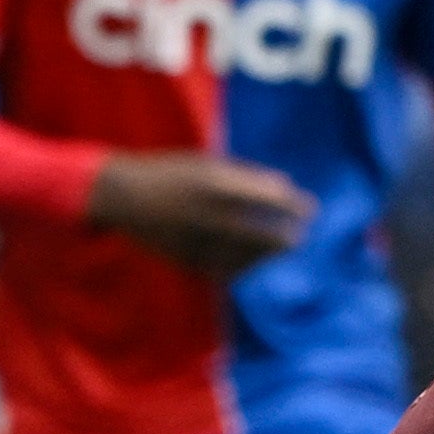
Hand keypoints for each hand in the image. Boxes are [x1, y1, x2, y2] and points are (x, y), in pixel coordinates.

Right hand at [87, 151, 314, 277]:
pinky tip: (253, 262)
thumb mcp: (207, 164)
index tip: (310, 209)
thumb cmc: (173, 174)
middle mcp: (207, 213)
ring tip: (283, 248)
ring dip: (268, 254)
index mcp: (214, 183)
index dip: (293, 205)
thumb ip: (246, 176)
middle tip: (300, 237)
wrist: (123, 196)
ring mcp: (196, 239)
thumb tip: (286, 186)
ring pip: (246, 255)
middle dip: (286, 236)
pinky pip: (225, 269)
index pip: (267, 197)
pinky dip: (244, 266)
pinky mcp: (186, 259)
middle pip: (261, 232)